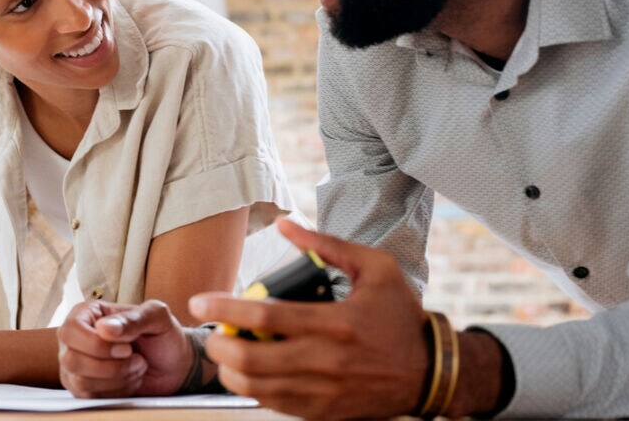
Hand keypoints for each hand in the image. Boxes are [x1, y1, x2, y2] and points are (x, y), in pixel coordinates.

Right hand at [57, 299, 195, 397]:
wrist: (173, 365)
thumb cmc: (163, 336)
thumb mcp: (156, 318)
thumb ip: (133, 318)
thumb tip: (104, 328)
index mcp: (88, 314)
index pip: (72, 330)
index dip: (97, 344)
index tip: (126, 347)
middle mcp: (75, 339)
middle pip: (72, 360)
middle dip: (110, 366)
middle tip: (134, 357)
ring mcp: (76, 365)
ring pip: (81, 382)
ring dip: (116, 379)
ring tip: (136, 366)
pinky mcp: (83, 387)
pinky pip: (90, 397)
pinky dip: (116, 392)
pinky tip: (129, 380)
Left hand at [189, 217, 428, 419]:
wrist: (429, 371)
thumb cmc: (399, 315)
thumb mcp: (375, 268)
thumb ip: (327, 245)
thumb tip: (284, 225)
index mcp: (335, 321)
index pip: (265, 315)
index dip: (225, 307)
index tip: (199, 302)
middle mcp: (326, 359)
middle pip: (251, 358)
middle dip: (220, 344)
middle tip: (213, 332)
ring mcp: (323, 390)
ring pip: (256, 388)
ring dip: (229, 371)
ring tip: (226, 353)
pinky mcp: (322, 411)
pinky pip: (274, 405)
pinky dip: (252, 390)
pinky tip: (248, 373)